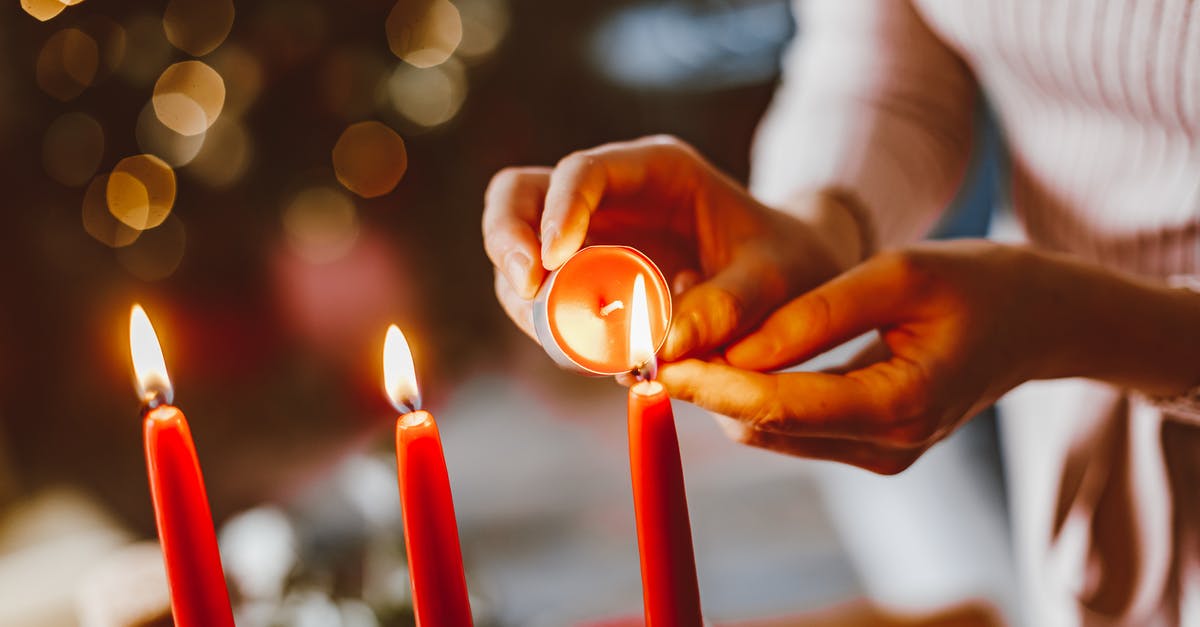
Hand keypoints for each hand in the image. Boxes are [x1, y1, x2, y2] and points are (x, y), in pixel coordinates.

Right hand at [482, 135, 864, 358]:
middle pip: (520, 195)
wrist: (793, 274)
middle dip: (507, 241)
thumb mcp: (776, 279)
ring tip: (572, 348)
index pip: (583, 171)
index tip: (551, 265)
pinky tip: (585, 356)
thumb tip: (662, 346)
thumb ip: (728, 306)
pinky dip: (546, 325)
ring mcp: (590, 233)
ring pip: (520, 247)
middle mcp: (612, 194)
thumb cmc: (789, 261)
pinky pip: (543, 294)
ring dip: (525, 297)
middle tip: (523, 291)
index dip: (557, 212)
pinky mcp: (584, 274)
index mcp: (658, 170)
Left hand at [659, 240, 1052, 473]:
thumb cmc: (978, 282)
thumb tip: (736, 348)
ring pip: (772, 430)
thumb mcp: (898, 274)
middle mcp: (888, 446)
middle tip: (657, 337)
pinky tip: (732, 345)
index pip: (780, 406)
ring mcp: (880, 453)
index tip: (658, 358)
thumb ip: (817, 315)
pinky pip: (793, 425)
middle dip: (707, 386)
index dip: (712, 385)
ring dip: (725, 389)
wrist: (1038, 319)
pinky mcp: (869, 444)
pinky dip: (755, 390)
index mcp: (901, 405)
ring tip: (689, 331)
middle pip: (767, 426)